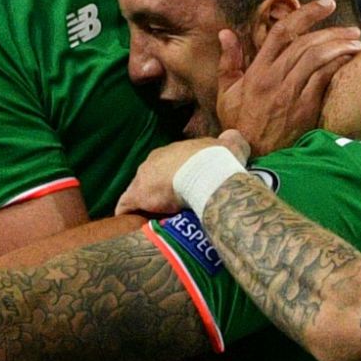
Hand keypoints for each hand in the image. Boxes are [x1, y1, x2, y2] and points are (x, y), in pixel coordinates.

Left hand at [116, 131, 252, 217]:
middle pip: (151, 176)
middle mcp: (154, 159)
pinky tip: (134, 226)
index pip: (168, 165)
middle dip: (158, 190)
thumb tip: (234, 135)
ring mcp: (143, 176)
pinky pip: (126, 206)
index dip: (174, 178)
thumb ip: (230, 141)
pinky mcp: (138, 194)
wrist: (207, 171)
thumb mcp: (229, 145)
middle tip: (171, 207)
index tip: (183, 190)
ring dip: (145, 203)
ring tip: (154, 219)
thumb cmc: (219, 159)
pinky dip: (128, 215)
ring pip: (138, 190)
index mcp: (174, 151)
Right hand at [217, 0, 360, 155]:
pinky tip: (350, 60)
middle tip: (351, 27)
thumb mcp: (226, 93)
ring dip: (341, 45)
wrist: (251, 156)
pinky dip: (339, 65)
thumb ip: (228, 61)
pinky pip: (325, 79)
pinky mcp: (305, 108)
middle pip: (306, 42)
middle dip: (332, 29)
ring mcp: (290, 93)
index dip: (306, 12)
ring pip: (318, 58)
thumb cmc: (239, 126)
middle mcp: (274, 77)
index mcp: (257, 70)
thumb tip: (225, 32)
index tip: (326, 3)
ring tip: (356, 42)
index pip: (282, 31)